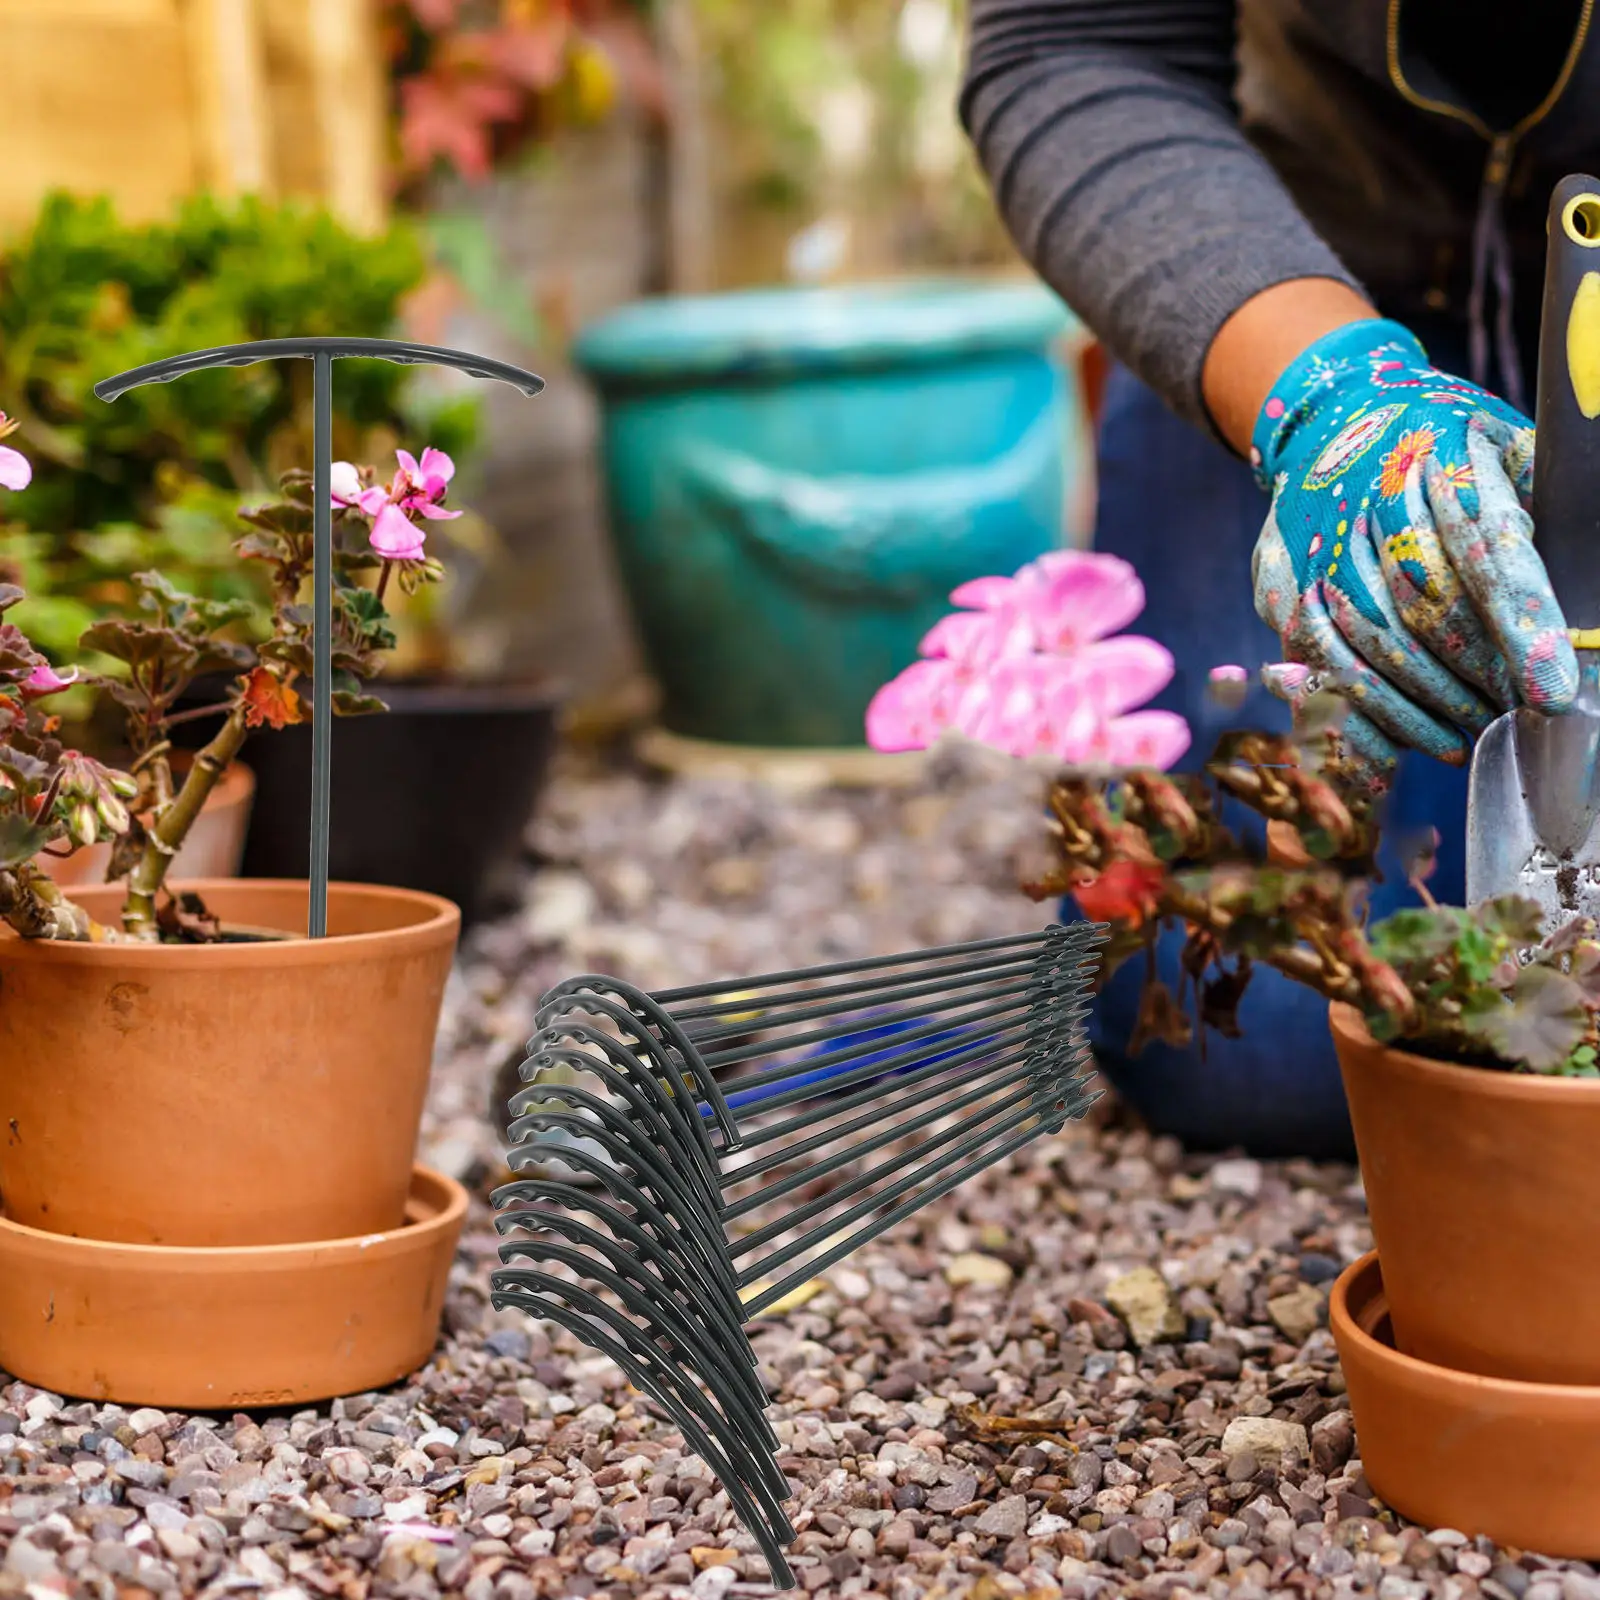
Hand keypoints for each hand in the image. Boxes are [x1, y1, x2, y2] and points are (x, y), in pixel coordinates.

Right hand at [1250, 318, 1577, 793]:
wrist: (1329, 419)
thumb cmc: (1438, 440)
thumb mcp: (1503, 442)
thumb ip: (1539, 501)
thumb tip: (1587, 588)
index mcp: (1433, 456)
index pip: (1484, 550)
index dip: (1520, 626)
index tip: (1552, 692)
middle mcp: (1364, 507)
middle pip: (1422, 614)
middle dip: (1474, 680)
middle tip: (1514, 718)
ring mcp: (1314, 552)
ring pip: (1364, 650)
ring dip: (1418, 710)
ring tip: (1463, 738)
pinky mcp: (1280, 590)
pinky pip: (1317, 668)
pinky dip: (1354, 717)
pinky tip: (1395, 750)